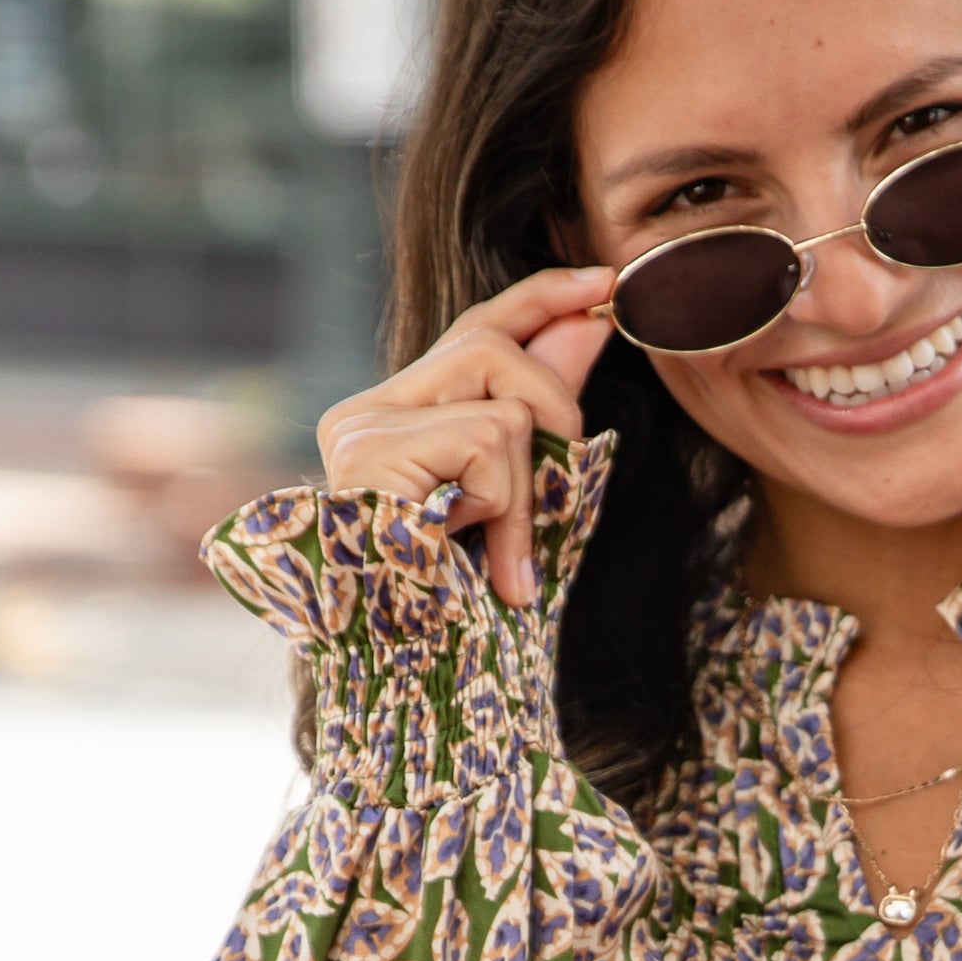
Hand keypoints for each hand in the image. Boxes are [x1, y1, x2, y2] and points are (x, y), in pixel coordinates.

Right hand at [316, 266, 616, 609]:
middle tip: (552, 489)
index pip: (472, 329)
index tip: (602, 284)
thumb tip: (591, 323)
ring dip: (525, 486)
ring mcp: (359, 432)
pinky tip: (464, 549)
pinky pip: (486, 442)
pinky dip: (502, 503)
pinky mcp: (369, 454)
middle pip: (488, 346)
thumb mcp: (520, 496)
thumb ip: (545, 411)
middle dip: (549, 412)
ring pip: (498, 402)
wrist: (414, 676)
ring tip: (498, 555)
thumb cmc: (463, 602)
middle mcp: (363, 415)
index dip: (540, 300)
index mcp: (392, 420)